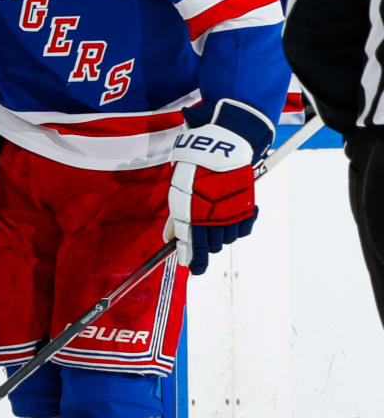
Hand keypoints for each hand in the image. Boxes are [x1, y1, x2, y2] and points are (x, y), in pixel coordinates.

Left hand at [165, 99, 272, 274]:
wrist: (221, 148)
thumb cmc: (193, 168)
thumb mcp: (178, 192)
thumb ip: (176, 218)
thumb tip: (171, 239)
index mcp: (192, 214)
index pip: (193, 246)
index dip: (193, 260)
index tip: (192, 269)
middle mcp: (213, 217)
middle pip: (211, 245)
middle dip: (204, 245)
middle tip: (200, 237)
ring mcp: (232, 214)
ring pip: (227, 239)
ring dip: (219, 236)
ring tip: (214, 221)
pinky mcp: (247, 208)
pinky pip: (243, 229)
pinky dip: (237, 228)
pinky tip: (231, 218)